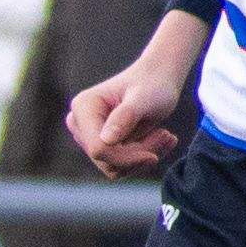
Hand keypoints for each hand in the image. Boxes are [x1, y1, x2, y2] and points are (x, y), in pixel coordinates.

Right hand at [67, 18, 201, 178]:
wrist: (159, 79)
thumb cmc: (153, 84)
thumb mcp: (144, 99)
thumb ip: (125, 117)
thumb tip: (105, 141)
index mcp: (83, 108)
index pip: (98, 149)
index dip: (126, 157)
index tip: (154, 155)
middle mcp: (79, 123)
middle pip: (106, 161)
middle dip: (138, 154)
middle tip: (165, 135)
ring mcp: (88, 136)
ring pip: (115, 167)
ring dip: (144, 155)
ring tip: (166, 135)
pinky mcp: (101, 145)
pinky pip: (121, 166)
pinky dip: (144, 156)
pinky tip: (162, 138)